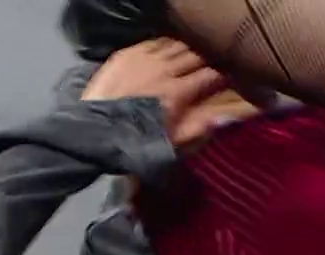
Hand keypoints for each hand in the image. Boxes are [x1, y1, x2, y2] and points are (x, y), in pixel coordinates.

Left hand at [82, 39, 238, 146]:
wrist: (93, 131)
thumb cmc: (135, 142)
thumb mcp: (171, 143)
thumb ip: (200, 127)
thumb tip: (227, 117)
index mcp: (178, 93)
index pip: (211, 75)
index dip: (224, 74)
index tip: (231, 77)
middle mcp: (165, 70)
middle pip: (196, 55)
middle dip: (209, 58)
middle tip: (213, 64)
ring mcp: (145, 58)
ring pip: (177, 44)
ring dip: (189, 49)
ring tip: (194, 55)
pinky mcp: (128, 53)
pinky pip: (155, 41)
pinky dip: (167, 44)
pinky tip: (170, 49)